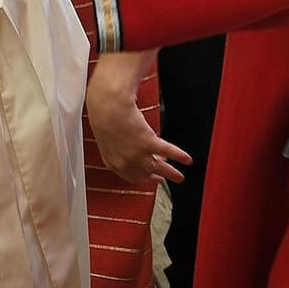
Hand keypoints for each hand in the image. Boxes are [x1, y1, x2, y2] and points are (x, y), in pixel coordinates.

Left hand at [86, 53, 188, 185]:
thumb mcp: (106, 137)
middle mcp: (125, 161)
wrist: (107, 106)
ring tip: (179, 177)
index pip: (130, 177)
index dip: (142, 179)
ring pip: (159, 168)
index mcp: (112, 161)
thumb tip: (125, 146)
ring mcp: (138, 153)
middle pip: (146, 175)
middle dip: (157, 178)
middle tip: (164, 180)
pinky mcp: (149, 142)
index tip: (148, 178)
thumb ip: (117, 147)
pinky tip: (186, 159)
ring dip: (171, 173)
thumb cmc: (102, 116)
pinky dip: (179, 156)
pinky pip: (168, 151)